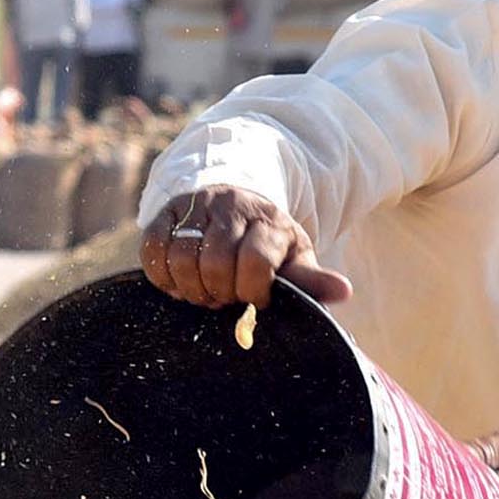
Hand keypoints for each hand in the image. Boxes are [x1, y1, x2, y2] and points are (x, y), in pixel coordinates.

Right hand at [143, 184, 350, 308]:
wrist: (235, 197)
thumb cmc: (267, 241)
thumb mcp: (295, 256)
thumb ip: (313, 279)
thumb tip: (344, 292)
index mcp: (269, 221)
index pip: (256, 262)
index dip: (252, 291)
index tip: (256, 300)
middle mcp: (231, 207)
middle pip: (216, 263)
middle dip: (220, 292)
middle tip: (226, 298)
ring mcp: (195, 207)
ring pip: (183, 258)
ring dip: (192, 288)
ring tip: (205, 292)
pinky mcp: (166, 213)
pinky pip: (154, 250)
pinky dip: (164, 276)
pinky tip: (181, 282)